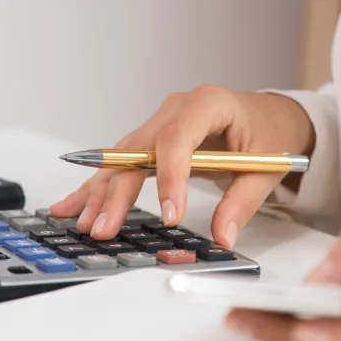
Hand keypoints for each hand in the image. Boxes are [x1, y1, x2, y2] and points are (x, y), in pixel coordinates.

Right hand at [49, 85, 314, 246]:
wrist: (269, 115)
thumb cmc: (269, 133)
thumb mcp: (266, 167)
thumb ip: (242, 202)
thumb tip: (222, 236)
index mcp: (208, 105)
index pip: (178, 138)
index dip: (170, 177)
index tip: (170, 214)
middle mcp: (175, 109)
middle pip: (137, 151)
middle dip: (118, 192)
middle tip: (105, 227)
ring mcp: (158, 123)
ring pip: (120, 158)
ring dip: (100, 192)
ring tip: (83, 223)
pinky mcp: (150, 141)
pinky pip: (120, 163)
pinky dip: (98, 186)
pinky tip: (71, 205)